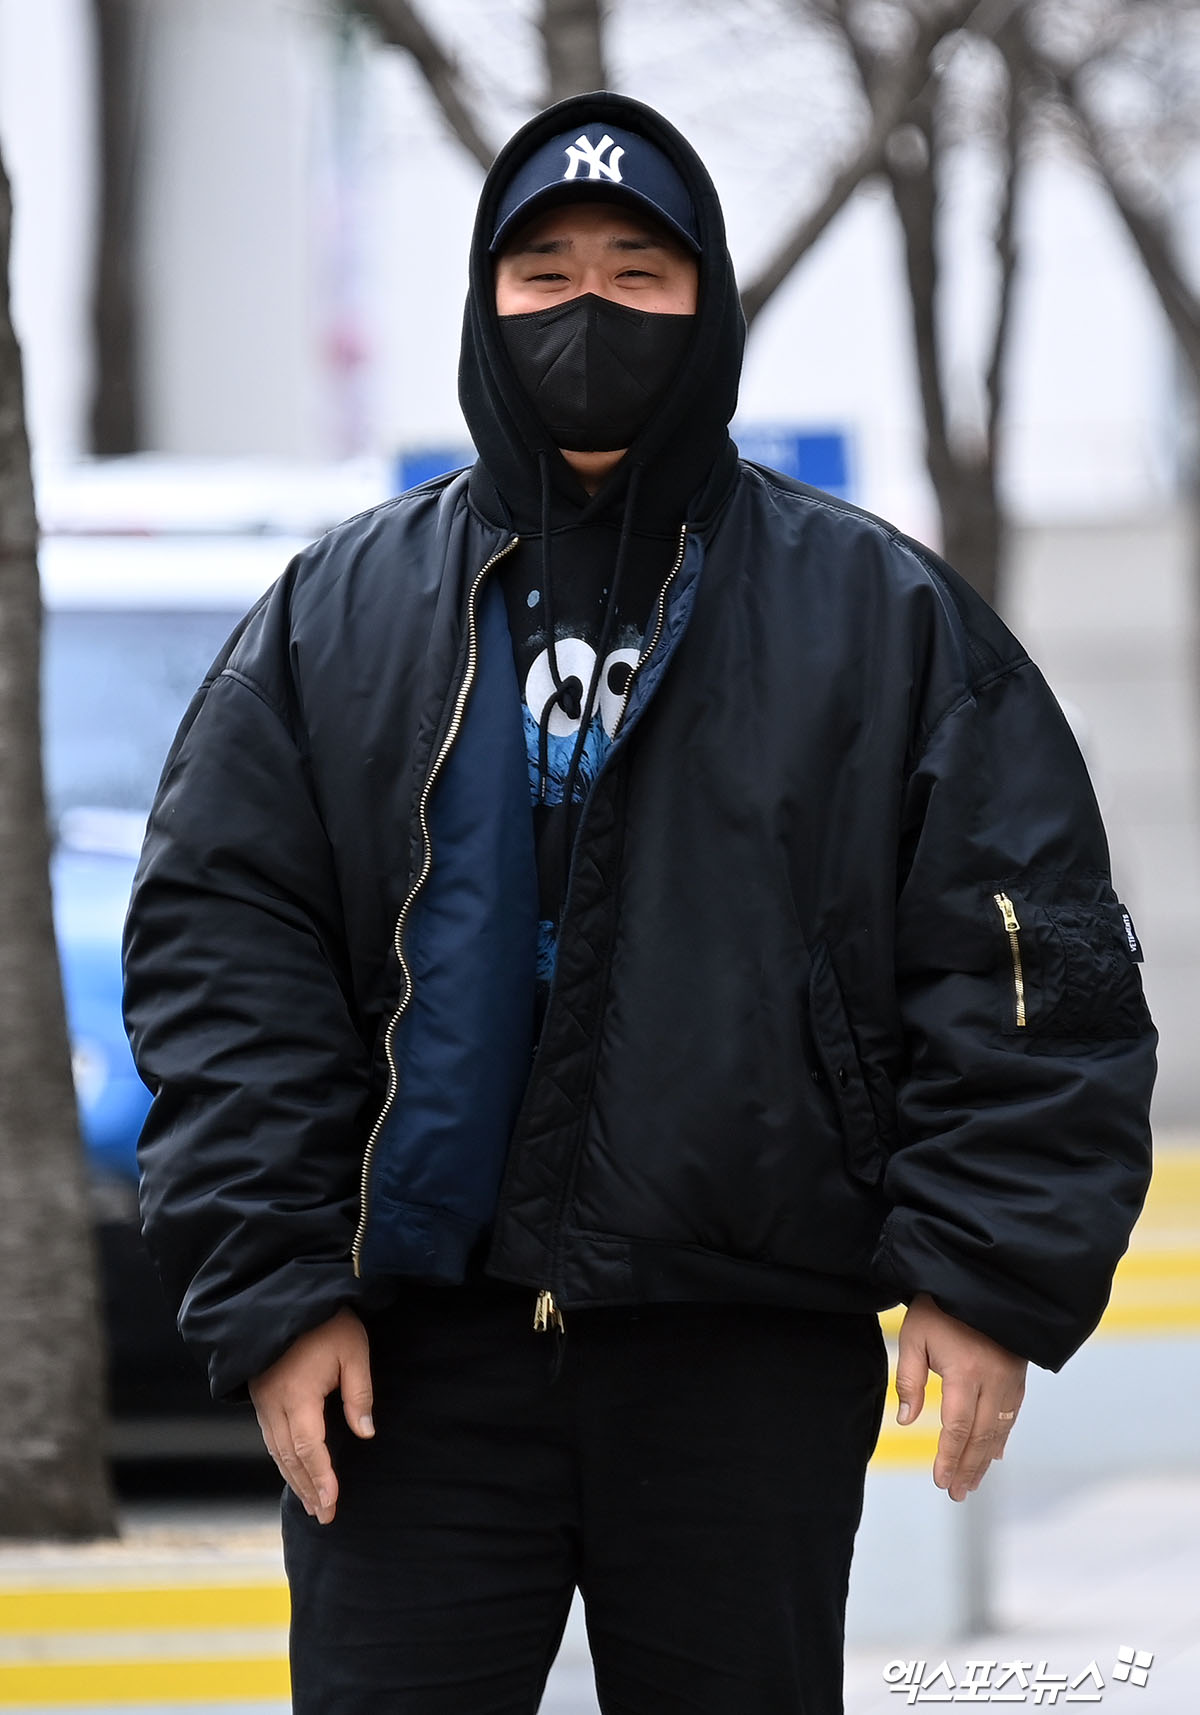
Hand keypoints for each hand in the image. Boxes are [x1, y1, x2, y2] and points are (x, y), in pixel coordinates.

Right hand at [248, 1306, 373, 1524]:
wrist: (285, 1294)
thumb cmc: (326, 1321)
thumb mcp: (353, 1350)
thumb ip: (359, 1392)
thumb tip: (365, 1432)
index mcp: (297, 1395)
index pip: (310, 1448)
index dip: (321, 1478)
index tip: (332, 1503)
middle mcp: (274, 1404)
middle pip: (291, 1457)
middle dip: (308, 1488)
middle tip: (325, 1516)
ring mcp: (263, 1401)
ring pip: (277, 1451)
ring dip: (294, 1479)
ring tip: (310, 1504)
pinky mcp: (260, 1396)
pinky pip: (270, 1438)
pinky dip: (283, 1460)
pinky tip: (293, 1471)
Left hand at [895, 1292, 1026, 1501]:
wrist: (980, 1277)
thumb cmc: (940, 1305)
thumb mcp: (915, 1336)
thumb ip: (909, 1380)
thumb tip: (907, 1421)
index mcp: (966, 1373)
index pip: (957, 1428)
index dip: (949, 1458)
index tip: (941, 1482)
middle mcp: (994, 1381)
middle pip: (981, 1436)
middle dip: (968, 1468)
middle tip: (957, 1493)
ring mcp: (1011, 1378)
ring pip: (999, 1430)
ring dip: (985, 1459)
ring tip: (972, 1482)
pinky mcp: (1018, 1374)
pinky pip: (1012, 1414)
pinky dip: (1002, 1437)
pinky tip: (995, 1453)